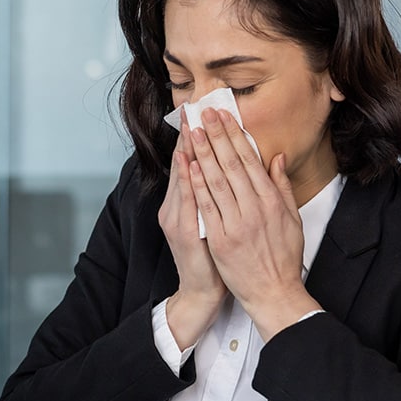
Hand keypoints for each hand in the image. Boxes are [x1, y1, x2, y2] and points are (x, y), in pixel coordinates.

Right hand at [157, 112, 226, 348]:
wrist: (202, 292)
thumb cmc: (213, 258)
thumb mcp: (215, 222)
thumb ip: (218, 195)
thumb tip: (224, 169)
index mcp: (187, 203)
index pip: (192, 164)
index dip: (196, 139)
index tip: (202, 113)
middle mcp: (176, 207)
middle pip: (183, 165)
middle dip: (189, 136)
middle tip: (193, 108)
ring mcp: (176, 218)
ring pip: (181, 178)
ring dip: (186, 151)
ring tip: (190, 125)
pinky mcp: (181, 231)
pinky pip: (186, 201)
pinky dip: (187, 181)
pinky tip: (188, 163)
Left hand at [188, 108, 320, 339]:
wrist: (273, 293)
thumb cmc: (283, 257)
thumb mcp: (291, 219)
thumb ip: (281, 187)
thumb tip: (276, 158)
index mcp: (271, 201)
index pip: (249, 160)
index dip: (235, 136)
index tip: (224, 117)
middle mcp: (255, 209)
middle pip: (231, 165)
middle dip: (216, 136)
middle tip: (204, 113)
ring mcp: (236, 224)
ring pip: (216, 181)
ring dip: (203, 153)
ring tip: (193, 131)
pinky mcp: (220, 239)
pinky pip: (206, 207)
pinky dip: (197, 185)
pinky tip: (190, 166)